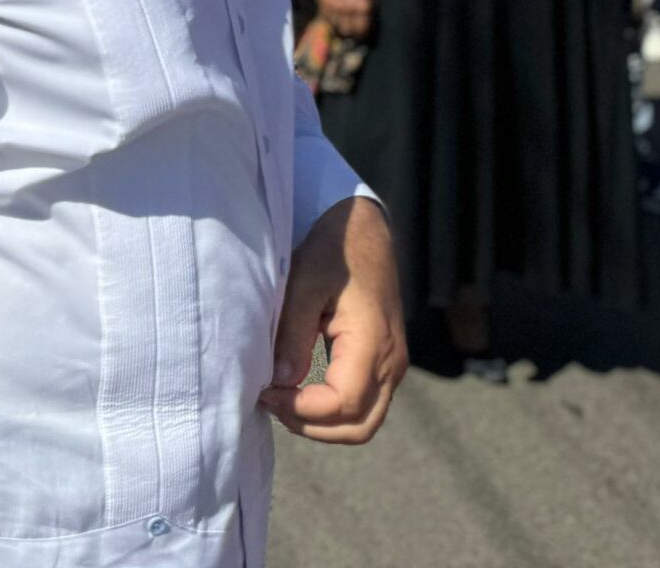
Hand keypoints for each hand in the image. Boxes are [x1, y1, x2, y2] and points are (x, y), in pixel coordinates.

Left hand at [263, 197, 404, 443]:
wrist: (365, 233)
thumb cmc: (333, 253)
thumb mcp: (303, 285)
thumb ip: (293, 335)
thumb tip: (279, 382)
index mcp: (373, 345)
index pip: (344, 404)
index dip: (302, 410)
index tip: (265, 393)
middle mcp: (392, 364)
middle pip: (360, 426)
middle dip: (312, 427)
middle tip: (271, 404)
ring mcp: (394, 366)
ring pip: (365, 422)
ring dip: (324, 424)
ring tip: (282, 401)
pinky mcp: (386, 363)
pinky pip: (366, 404)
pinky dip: (334, 412)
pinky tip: (300, 393)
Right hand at [317, 0, 374, 40]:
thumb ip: (367, 12)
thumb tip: (364, 27)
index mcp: (363, 6)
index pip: (361, 28)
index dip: (361, 33)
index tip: (360, 34)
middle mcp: (348, 7)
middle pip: (348, 30)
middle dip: (350, 31)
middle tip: (351, 31)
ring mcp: (335, 5)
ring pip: (336, 25)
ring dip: (339, 26)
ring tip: (342, 23)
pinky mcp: (324, 2)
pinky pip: (326, 17)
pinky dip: (330, 18)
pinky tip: (335, 14)